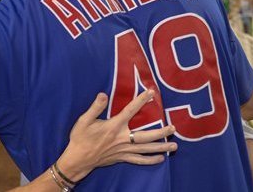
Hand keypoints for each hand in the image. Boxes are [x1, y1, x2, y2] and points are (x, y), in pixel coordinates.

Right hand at [57, 90, 176, 181]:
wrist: (78, 159)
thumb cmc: (80, 138)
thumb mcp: (84, 120)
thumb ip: (95, 107)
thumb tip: (103, 94)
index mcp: (114, 126)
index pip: (131, 111)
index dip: (141, 100)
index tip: (151, 92)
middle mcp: (122, 139)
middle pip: (146, 135)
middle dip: (161, 132)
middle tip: (173, 128)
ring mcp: (123, 150)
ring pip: (146, 149)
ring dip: (161, 147)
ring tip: (174, 146)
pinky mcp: (122, 158)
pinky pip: (139, 160)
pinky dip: (150, 160)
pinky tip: (160, 159)